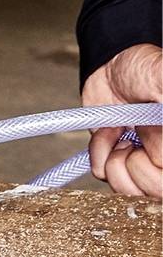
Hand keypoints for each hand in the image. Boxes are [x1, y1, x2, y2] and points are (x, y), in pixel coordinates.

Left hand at [82, 43, 161, 199]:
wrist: (113, 64)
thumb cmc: (146, 68)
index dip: (158, 155)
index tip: (152, 128)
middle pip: (155, 192)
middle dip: (135, 165)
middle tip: (134, 137)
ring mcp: (144, 164)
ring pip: (129, 191)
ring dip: (115, 158)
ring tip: (122, 133)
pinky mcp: (117, 161)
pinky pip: (103, 174)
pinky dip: (99, 152)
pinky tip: (110, 133)